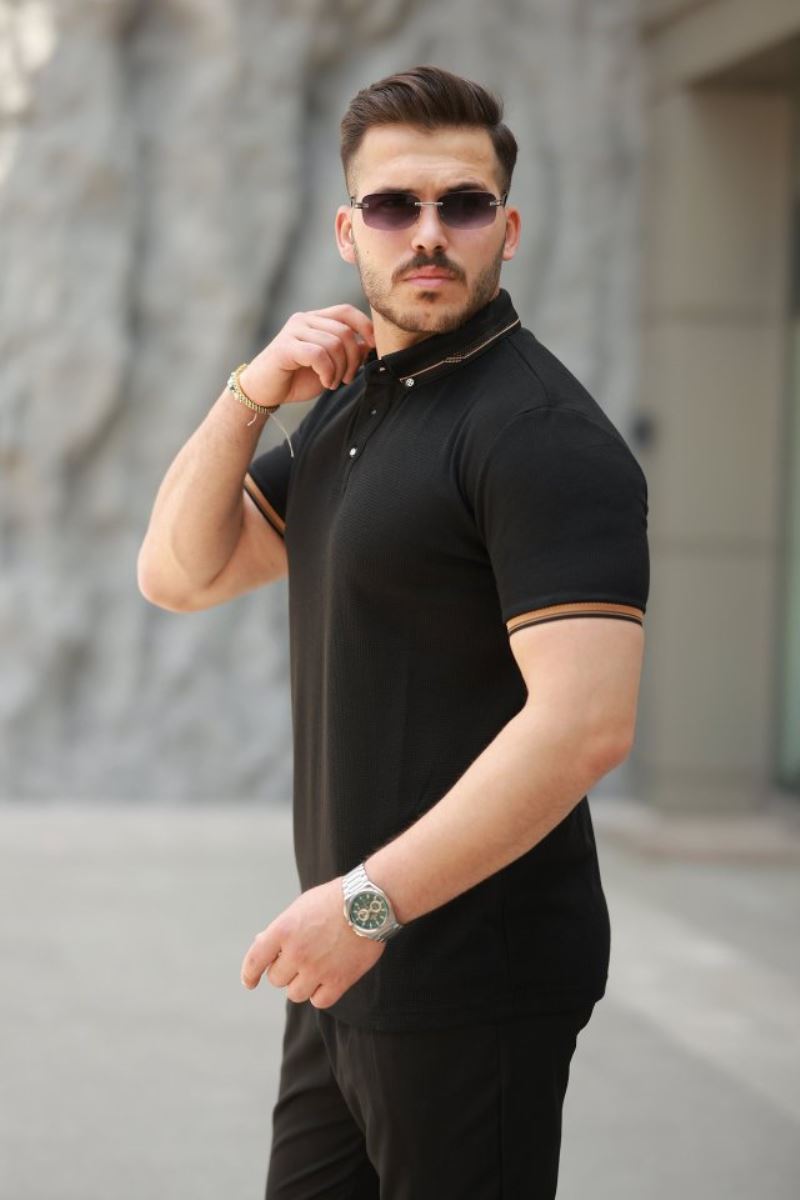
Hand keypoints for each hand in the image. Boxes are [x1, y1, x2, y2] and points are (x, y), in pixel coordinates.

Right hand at [239, 304, 375, 408]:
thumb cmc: (295, 379)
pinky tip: (325, 382)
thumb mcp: (329, 366)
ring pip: (333, 344)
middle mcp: (304, 320)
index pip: (346, 311)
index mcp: (315, 320)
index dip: (365, 326)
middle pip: (344, 331)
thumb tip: (368, 344)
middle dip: (354, 359)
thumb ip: (346, 353)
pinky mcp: (285, 347)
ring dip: (340, 369)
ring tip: (333, 382)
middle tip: (348, 378)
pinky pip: (318, 354)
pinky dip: (328, 371)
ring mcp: (293, 331)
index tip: (374, 346)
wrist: (263, 392)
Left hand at [240, 878, 385, 1008]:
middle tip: (300, 958)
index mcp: (283, 930)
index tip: (249, 982)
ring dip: (301, 984)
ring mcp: (317, 968)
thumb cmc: (335, 900)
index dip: (249, 974)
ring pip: (295, 993)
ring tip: (316, 967)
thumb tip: (262, 944)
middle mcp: (296, 952)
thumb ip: (282, 929)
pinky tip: (327, 980)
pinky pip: (319, 1001)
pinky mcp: (339, 980)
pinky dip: (320, 993)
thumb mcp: (301, 907)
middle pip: (277, 979)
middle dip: (285, 970)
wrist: (369, 902)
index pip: (255, 960)